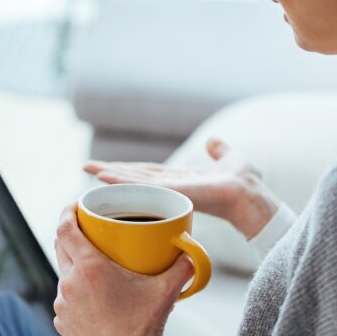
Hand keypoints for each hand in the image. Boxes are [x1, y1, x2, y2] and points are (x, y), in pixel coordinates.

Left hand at [52, 204, 186, 335]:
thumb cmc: (143, 328)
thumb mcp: (165, 293)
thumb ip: (182, 268)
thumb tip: (193, 253)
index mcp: (89, 268)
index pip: (65, 228)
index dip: (66, 212)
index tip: (75, 205)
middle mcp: (69, 283)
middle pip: (60, 246)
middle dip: (71, 233)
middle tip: (87, 228)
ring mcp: (62, 304)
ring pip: (64, 274)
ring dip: (75, 266)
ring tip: (95, 266)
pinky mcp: (62, 322)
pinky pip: (66, 298)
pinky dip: (76, 292)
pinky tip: (94, 298)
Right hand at [84, 138, 278, 238]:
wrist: (250, 194)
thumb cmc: (245, 183)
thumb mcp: (230, 158)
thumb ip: (219, 151)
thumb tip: (212, 141)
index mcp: (181, 179)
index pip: (149, 173)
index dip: (128, 169)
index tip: (109, 166)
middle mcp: (171, 186)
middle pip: (135, 177)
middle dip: (111, 172)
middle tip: (85, 167)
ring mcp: (169, 190)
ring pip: (133, 181)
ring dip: (110, 176)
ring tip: (88, 169)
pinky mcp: (170, 192)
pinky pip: (141, 186)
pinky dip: (121, 181)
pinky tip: (104, 176)